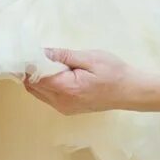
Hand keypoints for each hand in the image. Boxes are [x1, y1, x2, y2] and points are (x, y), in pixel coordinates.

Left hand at [25, 48, 141, 113]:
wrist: (131, 91)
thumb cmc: (114, 72)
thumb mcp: (90, 58)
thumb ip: (63, 55)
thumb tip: (41, 51)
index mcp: (66, 89)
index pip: (35, 77)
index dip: (29, 64)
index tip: (28, 50)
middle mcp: (61, 103)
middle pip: (32, 86)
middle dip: (31, 70)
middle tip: (36, 53)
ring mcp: (64, 108)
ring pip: (38, 93)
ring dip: (37, 78)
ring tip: (47, 61)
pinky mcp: (67, 109)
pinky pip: (47, 97)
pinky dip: (45, 84)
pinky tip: (55, 72)